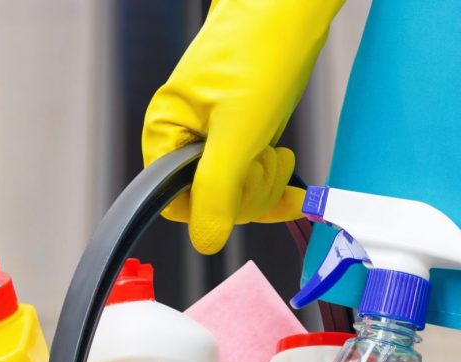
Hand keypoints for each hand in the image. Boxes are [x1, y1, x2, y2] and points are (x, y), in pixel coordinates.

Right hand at [142, 0, 344, 253]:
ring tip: (277, 152)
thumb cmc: (259, 48)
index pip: (176, 201)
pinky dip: (275, 186)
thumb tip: (205, 240)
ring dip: (265, 183)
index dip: (213, 205)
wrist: (289, 7)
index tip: (241, 187)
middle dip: (247, 191)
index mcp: (166, 134)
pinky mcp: (242, 133)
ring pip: (235, 192)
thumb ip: (217, 188)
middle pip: (209, 201)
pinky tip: (294, 192)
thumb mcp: (238, 129)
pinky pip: (252, 177)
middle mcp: (185, 138)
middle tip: (265, 159)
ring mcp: (215, 137)